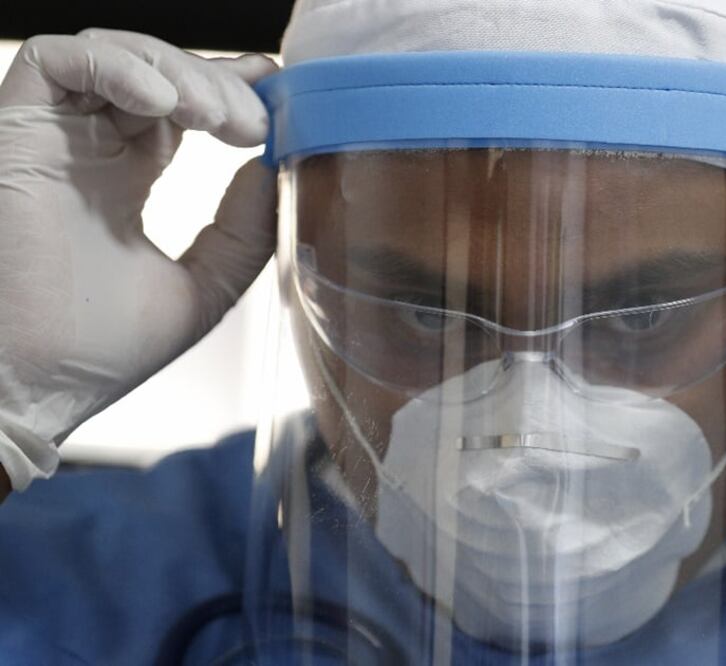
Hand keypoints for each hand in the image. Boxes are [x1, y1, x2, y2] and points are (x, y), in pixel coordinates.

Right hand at [0, 30, 278, 490]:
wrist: (35, 386)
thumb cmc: (98, 349)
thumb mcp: (203, 287)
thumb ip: (242, 233)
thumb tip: (273, 169)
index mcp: (124, 178)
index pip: (179, 107)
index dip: (229, 90)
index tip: (276, 94)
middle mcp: (88, 150)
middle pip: (158, 75)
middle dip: (216, 87)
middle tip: (254, 126)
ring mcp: (52, 138)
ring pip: (115, 55)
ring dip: (178, 74)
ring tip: (218, 119)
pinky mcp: (15, 131)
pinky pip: (54, 60)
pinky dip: (116, 65)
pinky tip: (164, 103)